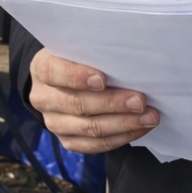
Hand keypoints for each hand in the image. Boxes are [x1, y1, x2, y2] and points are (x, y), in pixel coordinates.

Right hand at [28, 47, 159, 153]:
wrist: (61, 82)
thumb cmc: (78, 59)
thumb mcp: (79, 48)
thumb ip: (94, 52)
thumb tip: (127, 58)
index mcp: (43, 68)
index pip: (54, 73)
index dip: (77, 77)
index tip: (102, 79)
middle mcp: (43, 98)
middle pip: (77, 105)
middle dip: (112, 104)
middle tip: (140, 101)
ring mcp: (54, 123)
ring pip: (89, 128)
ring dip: (123, 124)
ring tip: (148, 117)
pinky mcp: (68, 141)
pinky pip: (95, 145)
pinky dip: (121, 137)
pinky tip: (140, 128)